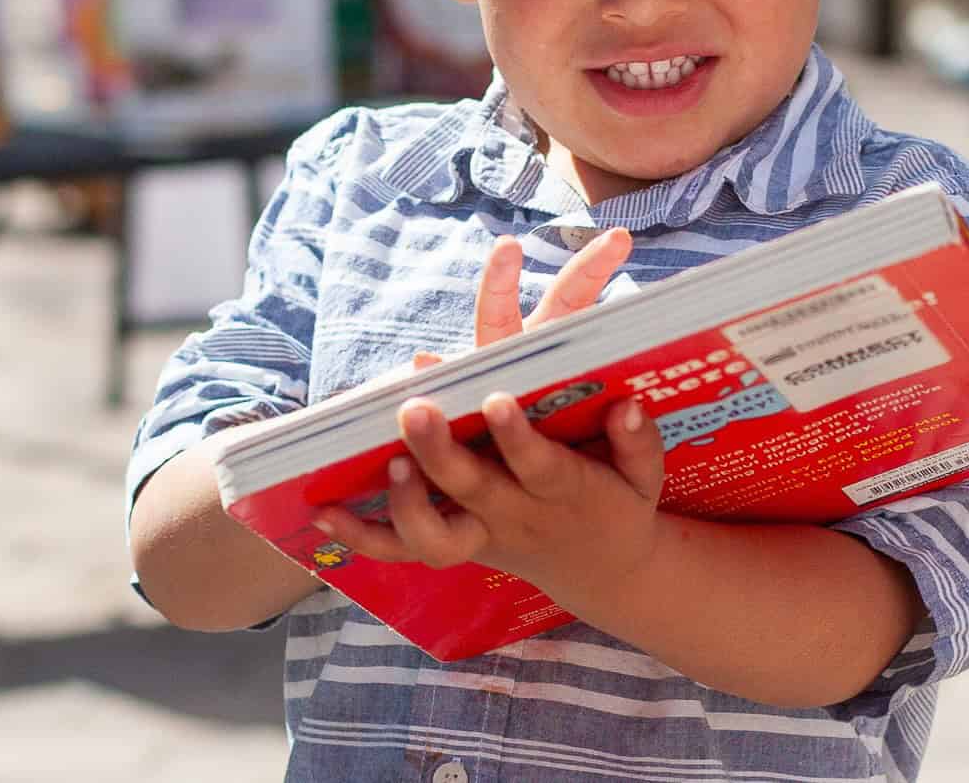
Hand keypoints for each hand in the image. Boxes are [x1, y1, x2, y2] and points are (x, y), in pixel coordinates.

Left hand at [313, 226, 666, 593]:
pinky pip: (399, 551)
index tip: (496, 398)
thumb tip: (628, 404)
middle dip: (438, 452)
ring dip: (402, 500)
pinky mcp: (452, 546)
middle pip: (470, 490)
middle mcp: (513, 515)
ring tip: (384, 458)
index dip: (516, 436)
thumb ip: (638, 443)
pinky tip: (322, 510)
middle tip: (414, 408)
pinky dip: (359, 536)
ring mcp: (477, 535)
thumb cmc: (619, 503)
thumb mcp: (645, 476)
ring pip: (432, 535)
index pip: (537, 465)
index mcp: (562, 492)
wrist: (600, 571)